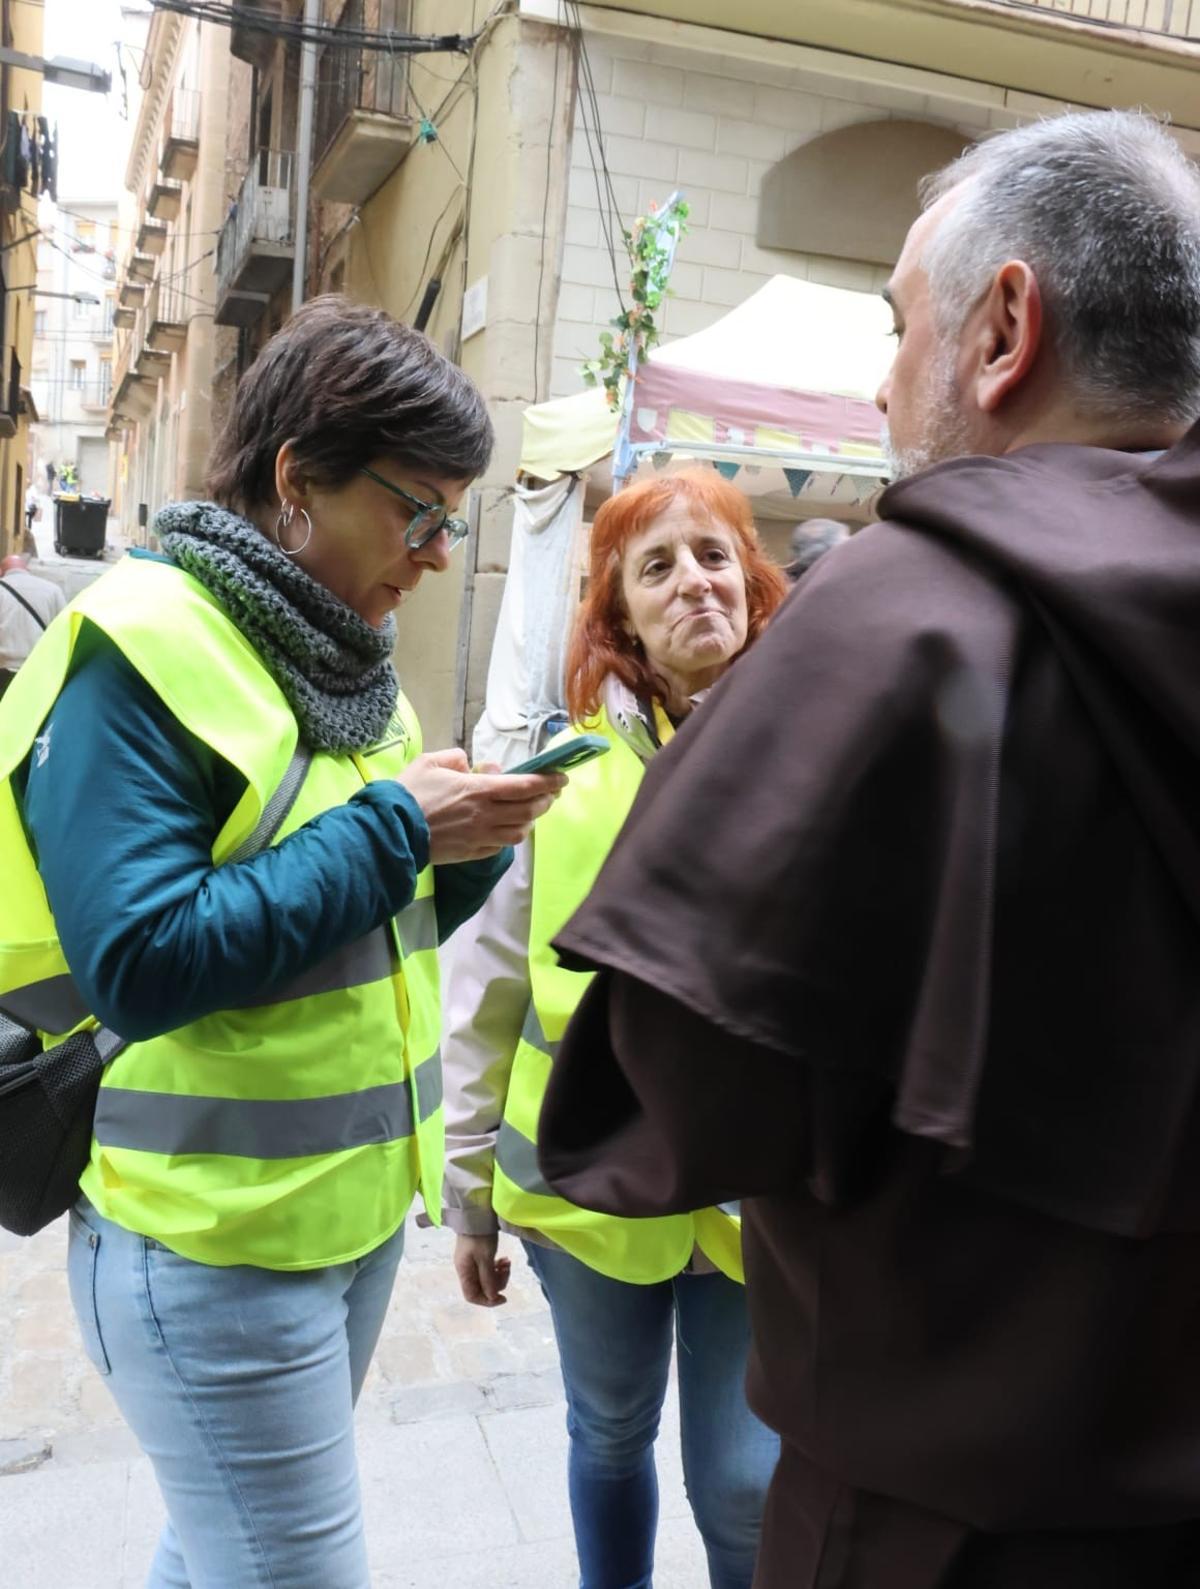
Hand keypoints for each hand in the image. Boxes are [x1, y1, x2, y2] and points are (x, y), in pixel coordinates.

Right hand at [398, 749, 564, 863]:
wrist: (391, 831)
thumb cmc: (408, 793)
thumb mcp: (430, 762)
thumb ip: (456, 758)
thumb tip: (471, 764)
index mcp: (478, 790)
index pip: (524, 786)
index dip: (547, 782)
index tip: (561, 778)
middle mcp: (485, 815)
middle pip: (529, 810)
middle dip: (545, 800)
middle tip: (550, 793)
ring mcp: (480, 837)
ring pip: (520, 832)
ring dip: (531, 820)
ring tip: (531, 811)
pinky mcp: (473, 853)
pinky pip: (502, 845)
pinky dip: (512, 836)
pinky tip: (509, 828)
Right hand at [453, 1233, 511, 1306]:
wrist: (476, 1213)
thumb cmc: (479, 1236)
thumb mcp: (485, 1258)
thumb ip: (488, 1279)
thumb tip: (492, 1297)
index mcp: (464, 1272)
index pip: (472, 1296)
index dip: (487, 1301)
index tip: (503, 1298)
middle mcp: (466, 1269)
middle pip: (482, 1287)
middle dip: (497, 1283)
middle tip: (507, 1270)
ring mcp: (472, 1262)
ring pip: (487, 1277)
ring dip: (499, 1274)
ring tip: (507, 1263)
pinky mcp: (478, 1255)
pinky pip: (488, 1268)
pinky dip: (497, 1266)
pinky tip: (505, 1259)